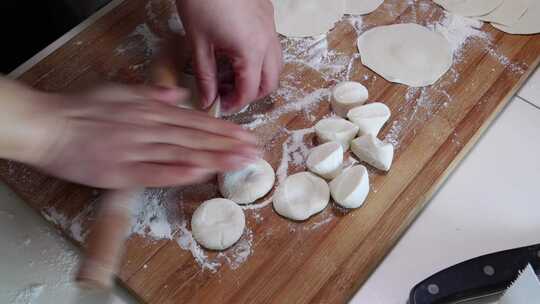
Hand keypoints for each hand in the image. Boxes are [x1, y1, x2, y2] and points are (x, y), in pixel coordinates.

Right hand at [0, 79, 258, 187]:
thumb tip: (180, 96)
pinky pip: (156, 172)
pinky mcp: (122, 171)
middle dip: (229, 144)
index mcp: (151, 111)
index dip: (224, 129)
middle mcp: (150, 128)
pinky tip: (202, 173)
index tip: (246, 135)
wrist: (50, 126)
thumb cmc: (82, 110)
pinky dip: (180, 172)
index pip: (195, 121)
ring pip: (183, 153)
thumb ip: (152, 93)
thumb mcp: (120, 91)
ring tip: (241, 162)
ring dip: (215, 158)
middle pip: (196, 137)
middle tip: (255, 150)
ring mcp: (137, 149)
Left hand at [176, 0, 282, 112]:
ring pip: (275, 65)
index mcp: (251, 50)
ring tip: (230, 75)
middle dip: (251, 94)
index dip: (235, 104)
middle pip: (270, 82)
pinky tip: (235, 54)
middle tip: (228, 95)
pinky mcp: (267, 16)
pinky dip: (258, 59)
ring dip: (257, 77)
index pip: (249, 90)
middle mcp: (267, 41)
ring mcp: (270, 27)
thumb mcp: (198, 43)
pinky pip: (271, 47)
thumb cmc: (202, 0)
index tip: (219, 106)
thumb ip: (205, 76)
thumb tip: (207, 99)